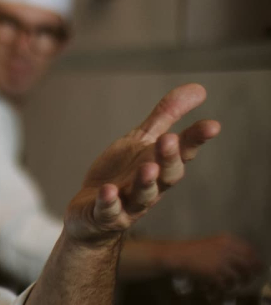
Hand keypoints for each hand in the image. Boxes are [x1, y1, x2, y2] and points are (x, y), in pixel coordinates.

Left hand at [64, 84, 220, 246]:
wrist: (91, 214)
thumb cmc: (122, 174)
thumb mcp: (142, 141)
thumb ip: (166, 117)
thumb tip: (199, 89)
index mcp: (160, 165)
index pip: (183, 152)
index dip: (196, 139)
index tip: (212, 125)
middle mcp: (151, 186)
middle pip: (166, 175)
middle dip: (169, 158)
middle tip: (170, 140)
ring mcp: (128, 203)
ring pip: (143, 195)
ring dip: (146, 182)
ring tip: (147, 167)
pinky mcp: (105, 215)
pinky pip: (108, 210)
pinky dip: (109, 202)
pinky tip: (107, 190)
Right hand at [169, 234, 264, 291]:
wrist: (176, 255)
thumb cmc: (193, 249)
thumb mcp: (213, 244)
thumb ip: (229, 249)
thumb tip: (248, 262)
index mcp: (228, 240)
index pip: (251, 251)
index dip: (256, 261)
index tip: (257, 269)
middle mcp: (228, 250)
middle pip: (249, 265)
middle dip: (249, 275)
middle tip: (246, 281)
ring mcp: (222, 263)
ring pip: (238, 278)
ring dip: (234, 285)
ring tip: (228, 287)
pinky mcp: (215, 275)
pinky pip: (225, 286)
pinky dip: (221, 291)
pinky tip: (213, 292)